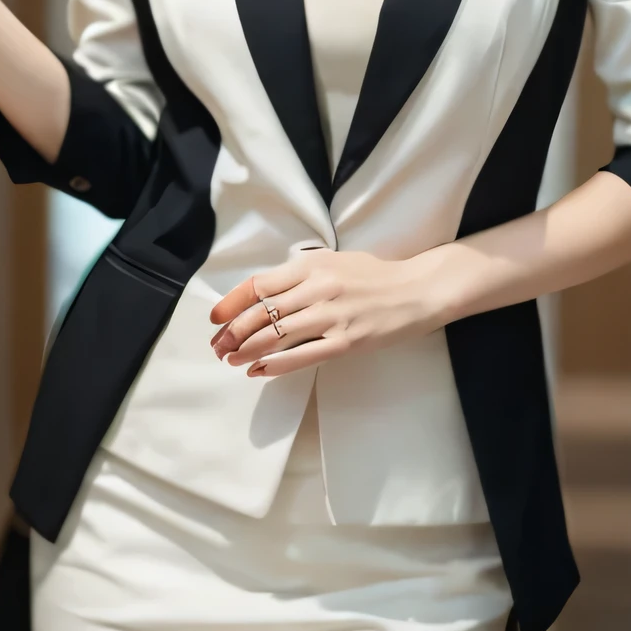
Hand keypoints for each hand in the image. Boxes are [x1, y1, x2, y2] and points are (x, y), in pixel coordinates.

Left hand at [208, 246, 452, 377]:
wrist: (416, 291)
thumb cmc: (374, 275)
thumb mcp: (334, 260)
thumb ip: (301, 273)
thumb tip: (267, 291)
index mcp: (311, 265)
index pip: (260, 284)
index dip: (232, 303)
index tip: (215, 318)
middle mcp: (317, 288)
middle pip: (261, 313)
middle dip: (233, 332)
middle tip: (218, 346)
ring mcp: (331, 316)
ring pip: (276, 335)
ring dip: (247, 350)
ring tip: (231, 359)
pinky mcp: (345, 341)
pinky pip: (302, 356)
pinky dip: (275, 365)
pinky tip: (259, 370)